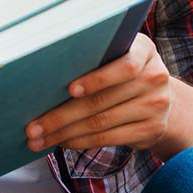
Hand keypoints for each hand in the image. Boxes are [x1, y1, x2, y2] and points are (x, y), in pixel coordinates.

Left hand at [25, 33, 171, 153]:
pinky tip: (63, 142)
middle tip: (32, 128)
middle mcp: (155, 76)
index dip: (96, 79)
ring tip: (39, 139)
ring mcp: (156, 105)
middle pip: (101, 100)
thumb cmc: (122, 74)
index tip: (69, 90)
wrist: (160, 98)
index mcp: (143, 51)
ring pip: (100, 122)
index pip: (124, 66)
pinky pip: (109, 138)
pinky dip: (81, 141)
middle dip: (60, 116)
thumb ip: (93, 60)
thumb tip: (44, 79)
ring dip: (65, 133)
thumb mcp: (117, 58)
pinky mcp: (152, 129)